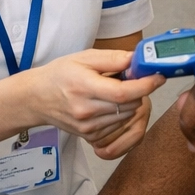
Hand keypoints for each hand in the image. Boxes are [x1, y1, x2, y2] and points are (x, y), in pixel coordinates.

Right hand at [24, 49, 163, 158]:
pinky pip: (118, 127)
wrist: (37, 98)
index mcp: (84, 87)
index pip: (123, 92)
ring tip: (115, 91)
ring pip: (127, 117)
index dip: (146, 85)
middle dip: (138, 91)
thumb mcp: (83, 58)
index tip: (158, 76)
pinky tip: (109, 104)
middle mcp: (86, 111)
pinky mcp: (90, 137)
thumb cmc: (60, 74)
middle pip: (130, 105)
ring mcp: (88, 127)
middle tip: (131, 79)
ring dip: (130, 103)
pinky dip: (121, 115)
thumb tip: (137, 60)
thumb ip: (112, 58)